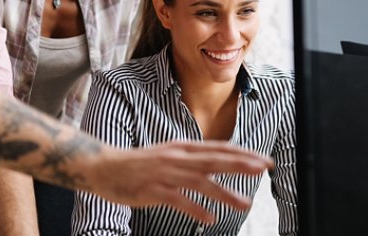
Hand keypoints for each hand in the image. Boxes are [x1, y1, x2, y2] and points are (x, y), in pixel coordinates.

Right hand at [81, 141, 272, 224]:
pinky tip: (210, 219)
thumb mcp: (169, 156)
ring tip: (245, 203)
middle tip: (264, 167)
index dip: (243, 153)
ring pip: (200, 182)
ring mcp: (164, 174)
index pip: (219, 148)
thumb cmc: (138, 164)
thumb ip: (192, 161)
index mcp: (182, 148)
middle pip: (214, 160)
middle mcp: (176, 158)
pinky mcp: (152, 190)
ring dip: (224, 192)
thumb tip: (217, 166)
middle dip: (241, 164)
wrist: (103, 167)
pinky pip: (178, 200)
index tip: (264, 160)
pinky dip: (195, 209)